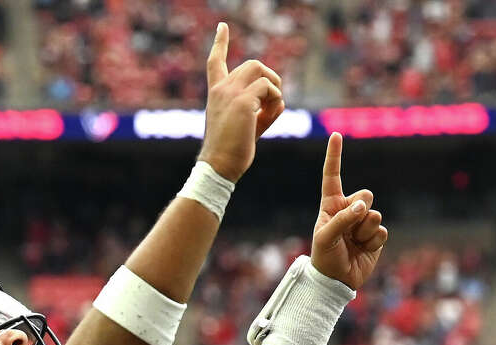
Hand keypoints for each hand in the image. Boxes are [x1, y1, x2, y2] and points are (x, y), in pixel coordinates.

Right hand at [196, 22, 285, 181]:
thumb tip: (280, 100)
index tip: (222, 27)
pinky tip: (271, 114)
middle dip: (270, 79)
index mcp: (216, 93)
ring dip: (274, 85)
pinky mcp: (243, 102)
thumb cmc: (232, 152)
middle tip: (273, 102)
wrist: (218, 166)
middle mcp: (221, 89)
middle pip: (252, 64)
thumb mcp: (247, 126)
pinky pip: (269, 88)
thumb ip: (261, 111)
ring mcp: (230, 93)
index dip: (220, 43)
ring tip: (272, 107)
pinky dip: (276, 99)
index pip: (215, 61)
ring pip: (260, 69)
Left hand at [311, 133, 387, 289]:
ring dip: (364, 230)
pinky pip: (381, 231)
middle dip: (360, 209)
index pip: (332, 177)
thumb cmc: (325, 256)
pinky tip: (363, 249)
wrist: (337, 280)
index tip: (336, 135)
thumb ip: (342, 219)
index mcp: (331, 205)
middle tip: (349, 228)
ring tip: (353, 243)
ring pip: (375, 214)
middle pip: (366, 194)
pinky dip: (372, 241)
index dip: (334, 156)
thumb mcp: (326, 237)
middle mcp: (349, 210)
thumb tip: (364, 206)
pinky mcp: (376, 236)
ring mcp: (363, 223)